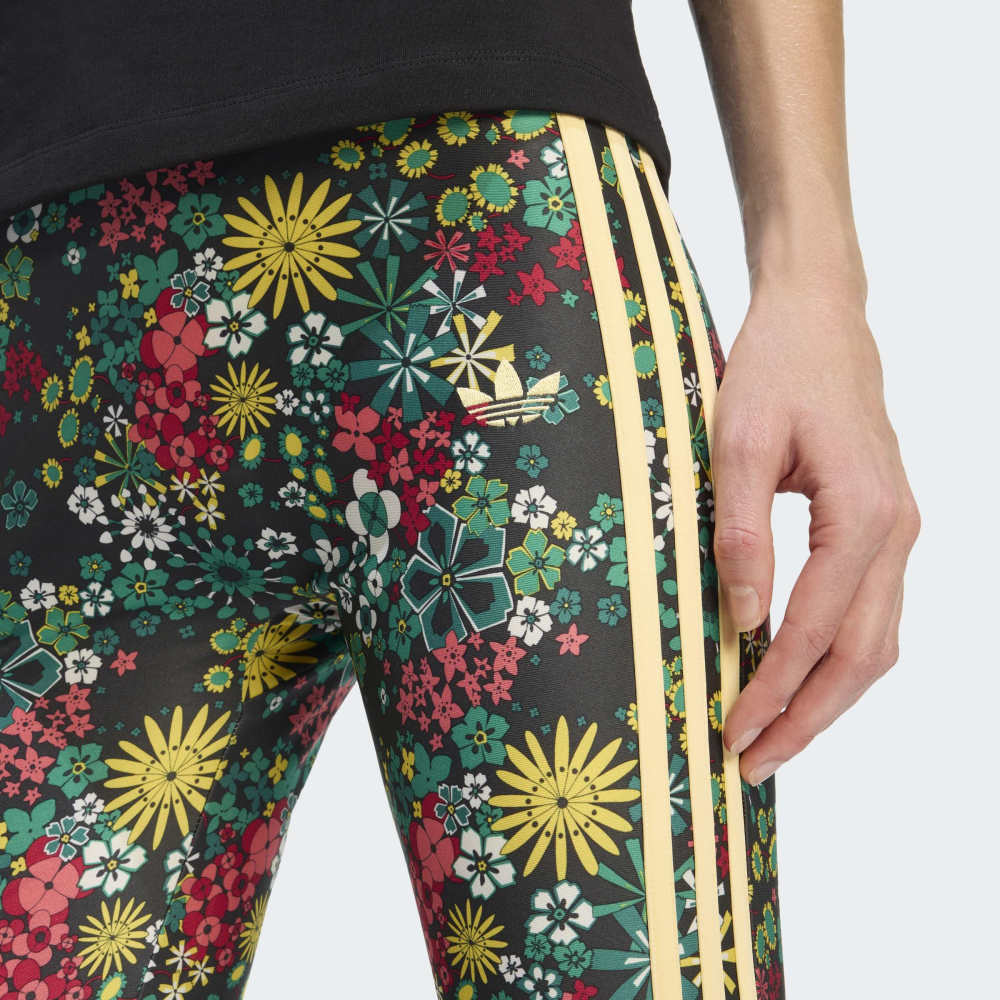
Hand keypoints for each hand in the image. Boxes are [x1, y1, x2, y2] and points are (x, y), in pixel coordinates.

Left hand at [714, 265, 920, 785]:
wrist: (820, 319)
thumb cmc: (777, 370)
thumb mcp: (738, 444)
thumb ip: (741, 533)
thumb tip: (743, 619)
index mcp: (865, 515)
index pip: (815, 628)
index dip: (773, 688)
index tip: (733, 731)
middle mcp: (897, 532)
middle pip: (861, 656)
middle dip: (807, 718)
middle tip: (754, 765)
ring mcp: (898, 532)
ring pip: (875, 643)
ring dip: (826, 698)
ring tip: (776, 739)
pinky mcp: (883, 527)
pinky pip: (871, 613)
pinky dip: (837, 658)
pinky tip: (799, 679)